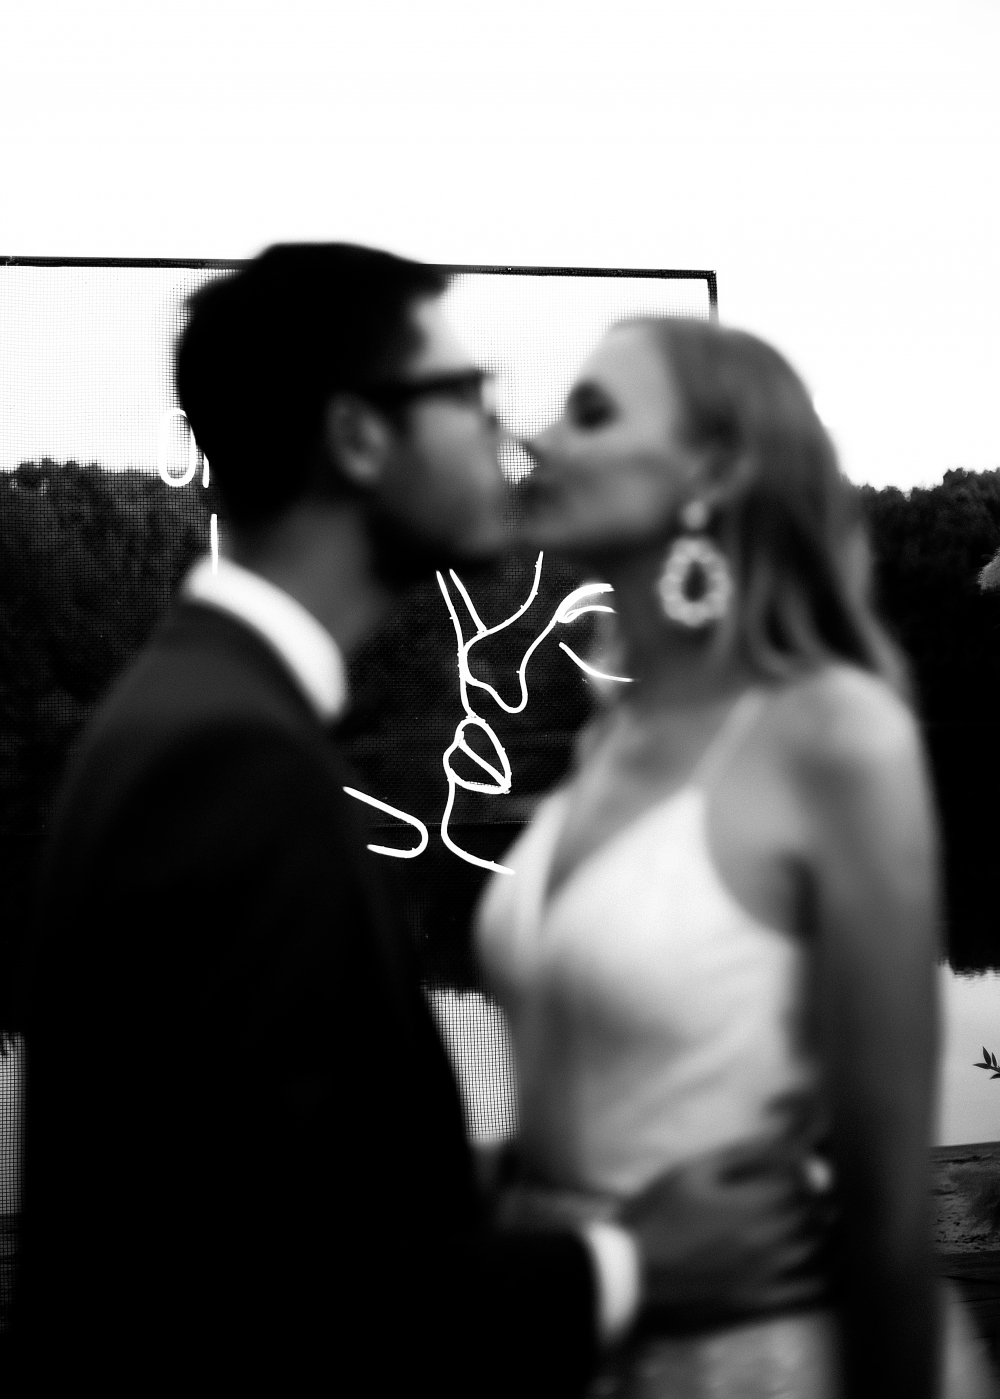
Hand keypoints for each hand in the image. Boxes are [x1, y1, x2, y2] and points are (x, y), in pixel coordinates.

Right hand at [618, 1132, 834, 1330]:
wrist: (632, 1273)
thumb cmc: (658, 1213)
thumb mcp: (693, 1171)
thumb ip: (741, 1155)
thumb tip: (782, 1142)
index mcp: (753, 1203)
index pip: (806, 1179)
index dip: (813, 1165)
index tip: (811, 1156)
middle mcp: (771, 1240)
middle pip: (821, 1214)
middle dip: (824, 1195)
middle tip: (819, 1184)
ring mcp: (770, 1276)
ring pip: (824, 1250)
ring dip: (829, 1230)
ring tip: (824, 1217)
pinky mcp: (763, 1304)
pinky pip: (815, 1293)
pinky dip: (833, 1276)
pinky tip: (834, 1263)